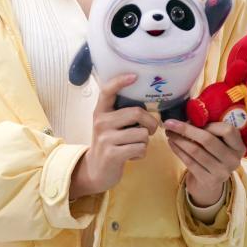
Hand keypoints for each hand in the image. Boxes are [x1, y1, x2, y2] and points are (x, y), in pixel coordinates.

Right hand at [69, 73, 159, 199]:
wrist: (95, 170)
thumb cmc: (109, 144)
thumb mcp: (109, 125)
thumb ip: (121, 113)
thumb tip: (146, 105)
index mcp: (100, 111)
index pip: (107, 90)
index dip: (121, 81)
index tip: (134, 76)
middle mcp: (101, 122)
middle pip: (137, 112)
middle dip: (151, 123)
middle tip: (150, 130)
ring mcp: (106, 138)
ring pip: (142, 134)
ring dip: (145, 142)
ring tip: (136, 145)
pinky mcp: (112, 154)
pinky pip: (140, 148)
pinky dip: (141, 153)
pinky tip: (132, 155)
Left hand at [164, 120, 244, 206]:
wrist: (210, 185)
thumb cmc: (212, 156)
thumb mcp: (218, 143)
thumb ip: (211, 130)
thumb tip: (187, 116)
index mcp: (238, 146)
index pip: (228, 130)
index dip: (209, 124)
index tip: (194, 121)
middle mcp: (233, 160)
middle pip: (208, 140)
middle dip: (185, 129)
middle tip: (169, 123)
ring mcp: (222, 172)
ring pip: (196, 150)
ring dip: (178, 139)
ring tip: (168, 132)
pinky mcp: (208, 180)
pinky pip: (189, 162)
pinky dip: (178, 150)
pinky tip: (171, 143)